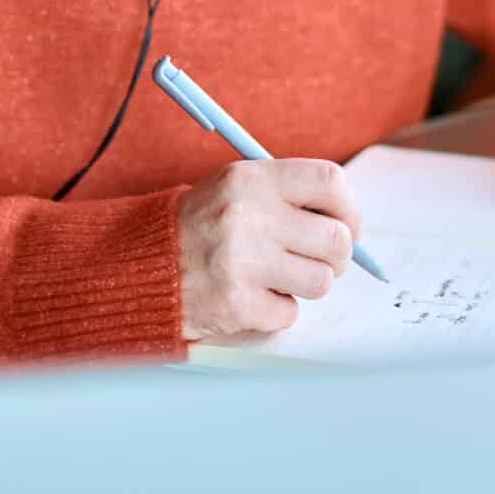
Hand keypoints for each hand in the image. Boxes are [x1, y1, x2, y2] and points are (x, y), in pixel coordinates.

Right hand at [176, 159, 360, 341]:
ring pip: (321, 282)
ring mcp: (241, 263)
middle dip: (338, 257)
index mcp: (250, 179)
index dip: (349, 208)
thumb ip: (288, 196)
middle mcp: (247, 216)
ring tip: (278, 277)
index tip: (347, 224)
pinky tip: (252, 296)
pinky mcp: (237, 304)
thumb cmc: (202, 226)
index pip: (329, 182)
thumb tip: (350, 226)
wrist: (144, 267)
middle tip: (319, 260)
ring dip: (306, 285)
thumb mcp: (236, 188)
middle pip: (336, 240)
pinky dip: (276, 311)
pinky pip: (289, 314)